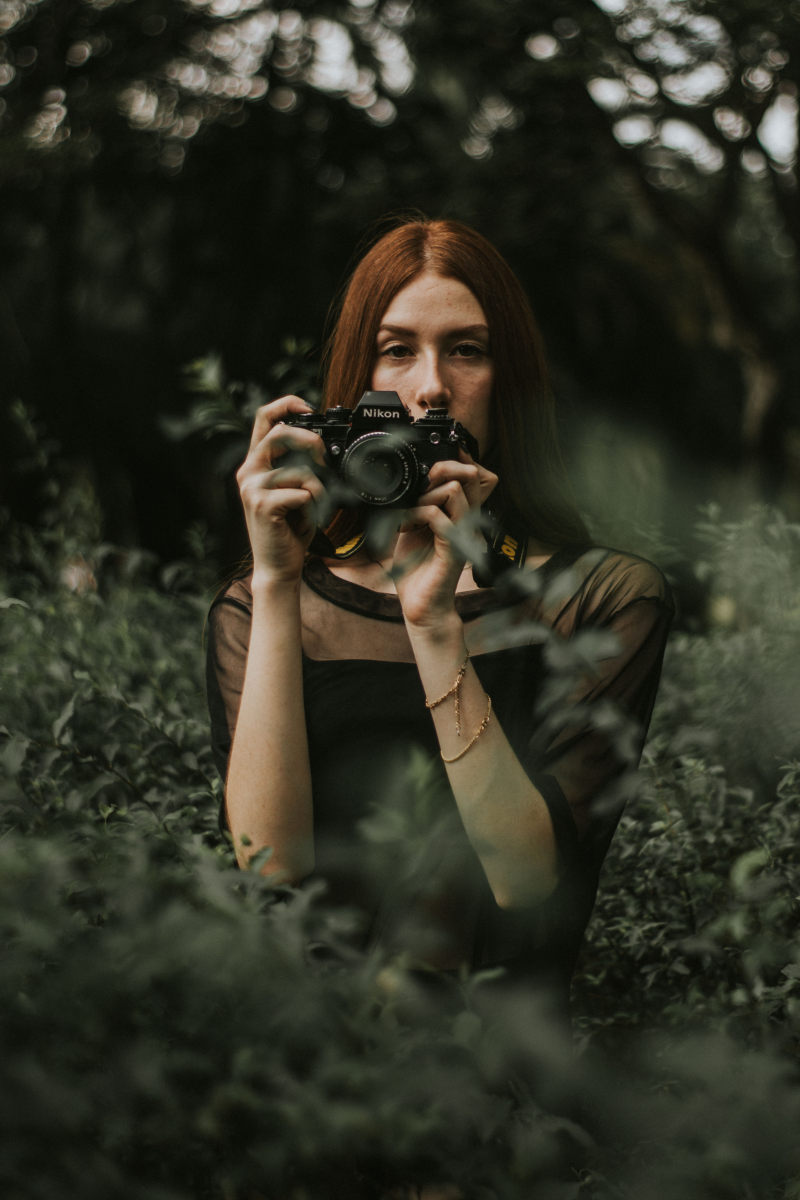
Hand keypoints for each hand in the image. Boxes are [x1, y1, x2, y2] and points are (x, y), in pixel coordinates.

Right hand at [236, 396, 326, 584]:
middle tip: (324, 460)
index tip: (308, 408)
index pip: (264, 419)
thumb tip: (321, 445)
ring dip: (318, 492)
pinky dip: (314, 507)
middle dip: (311, 441)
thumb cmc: (289, 530)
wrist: (278, 566)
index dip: (286, 404)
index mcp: (255, 465)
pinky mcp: (263, 505)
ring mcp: (252, 488)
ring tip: (312, 510)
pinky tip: (304, 521)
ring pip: (300, 471)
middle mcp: (248, 472)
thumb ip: (296, 467)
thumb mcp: (292, 492)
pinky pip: (303, 493)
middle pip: (281, 434)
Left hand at [394, 451, 497, 628]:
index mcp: (460, 514)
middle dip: (442, 468)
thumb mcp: (413, 527)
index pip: (473, 476)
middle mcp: (466, 521)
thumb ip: (417, 504)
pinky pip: (438, 517)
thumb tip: (410, 481)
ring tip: (411, 512)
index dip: (457, 461)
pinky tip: (405, 526)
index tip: (431, 465)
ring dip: (426, 495)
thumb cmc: (417, 569)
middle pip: (472, 475)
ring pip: (455, 490)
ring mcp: (462, 534)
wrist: (421, 605)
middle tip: (420, 484)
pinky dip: (416, 514)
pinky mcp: (452, 549)